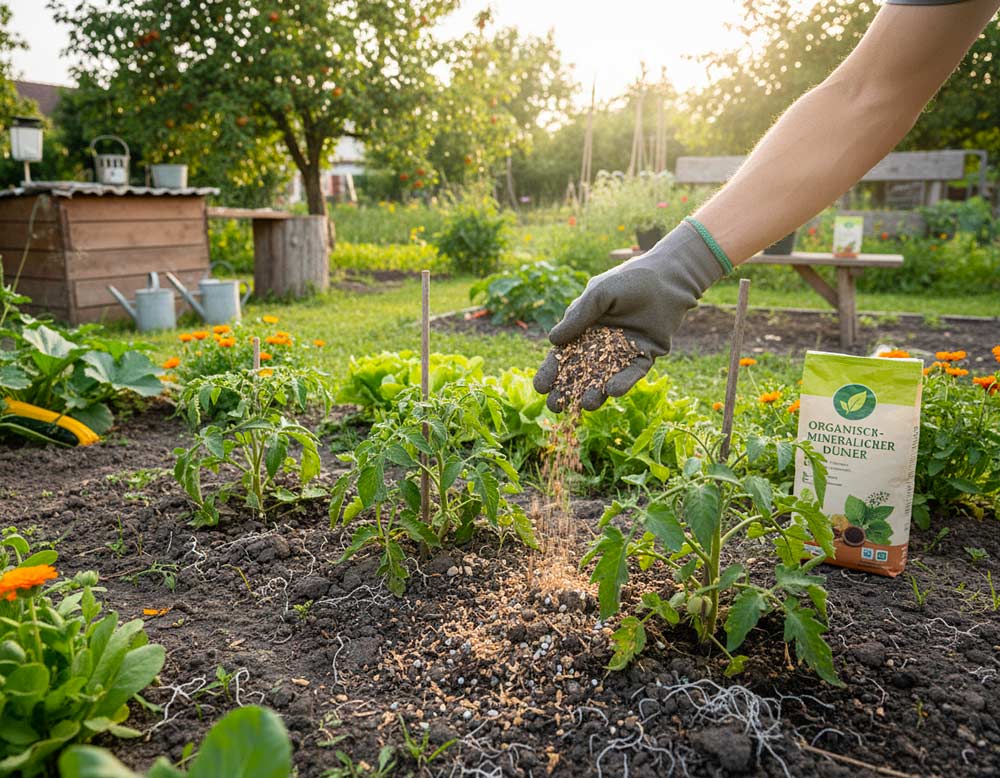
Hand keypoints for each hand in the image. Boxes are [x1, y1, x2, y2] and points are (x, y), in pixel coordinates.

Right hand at [533, 220, 726, 411]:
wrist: (667, 277)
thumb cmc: (629, 280)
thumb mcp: (598, 294)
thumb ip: (577, 317)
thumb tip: (552, 341)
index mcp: (584, 330)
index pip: (563, 355)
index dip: (551, 371)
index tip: (540, 386)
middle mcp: (602, 345)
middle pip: (581, 373)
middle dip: (568, 391)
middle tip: (556, 406)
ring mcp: (623, 353)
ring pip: (606, 377)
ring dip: (596, 392)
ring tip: (586, 404)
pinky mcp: (646, 356)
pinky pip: (633, 372)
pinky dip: (624, 382)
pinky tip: (613, 391)